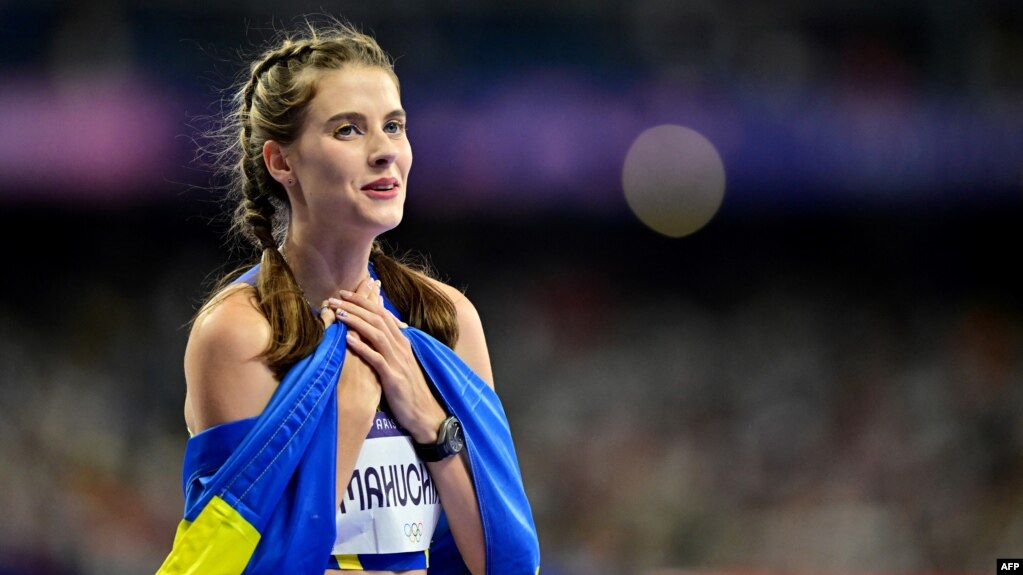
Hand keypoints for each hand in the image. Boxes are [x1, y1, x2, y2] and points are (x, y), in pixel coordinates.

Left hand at [330, 276, 446, 443]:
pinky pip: (376, 358)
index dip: (363, 301)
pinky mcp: (393, 377)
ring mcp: (398, 361)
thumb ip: (389, 345)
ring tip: (338, 313)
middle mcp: (401, 346)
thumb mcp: (400, 362)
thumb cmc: (410, 388)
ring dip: (356, 321)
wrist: (426, 412)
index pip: (382, 313)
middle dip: (355, 305)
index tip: (344, 293)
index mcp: (402, 341)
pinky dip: (362, 347)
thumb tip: (372, 330)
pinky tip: (347, 340)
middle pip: (377, 318)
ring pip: (376, 333)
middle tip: (335, 298)